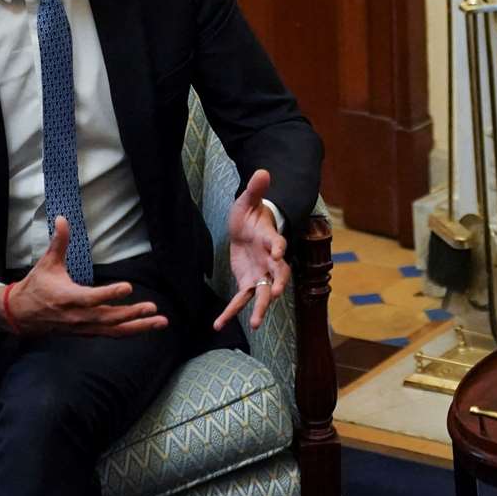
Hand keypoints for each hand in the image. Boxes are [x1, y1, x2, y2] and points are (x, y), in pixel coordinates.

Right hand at [0, 217, 167, 336]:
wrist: (19, 316)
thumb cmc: (36, 287)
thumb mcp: (47, 263)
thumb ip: (59, 242)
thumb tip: (62, 218)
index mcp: (67, 298)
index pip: (91, 298)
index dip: (109, 294)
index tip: (127, 287)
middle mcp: (77, 316)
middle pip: (108, 318)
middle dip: (131, 314)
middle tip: (152, 307)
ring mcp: (83, 327)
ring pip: (114, 330)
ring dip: (138, 327)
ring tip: (160, 321)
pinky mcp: (86, 332)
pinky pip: (111, 334)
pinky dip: (129, 332)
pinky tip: (147, 327)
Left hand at [214, 169, 289, 331]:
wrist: (249, 228)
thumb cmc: (251, 214)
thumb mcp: (249, 200)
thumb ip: (255, 189)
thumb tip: (262, 171)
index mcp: (271, 239)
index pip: (278, 244)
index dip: (279, 249)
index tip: (278, 255)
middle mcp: (270, 260)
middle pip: (278, 275)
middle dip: (276, 286)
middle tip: (273, 297)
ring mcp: (260, 274)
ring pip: (262, 294)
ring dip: (258, 309)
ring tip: (254, 324)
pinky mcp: (248, 282)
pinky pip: (241, 300)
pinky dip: (230, 313)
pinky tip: (218, 325)